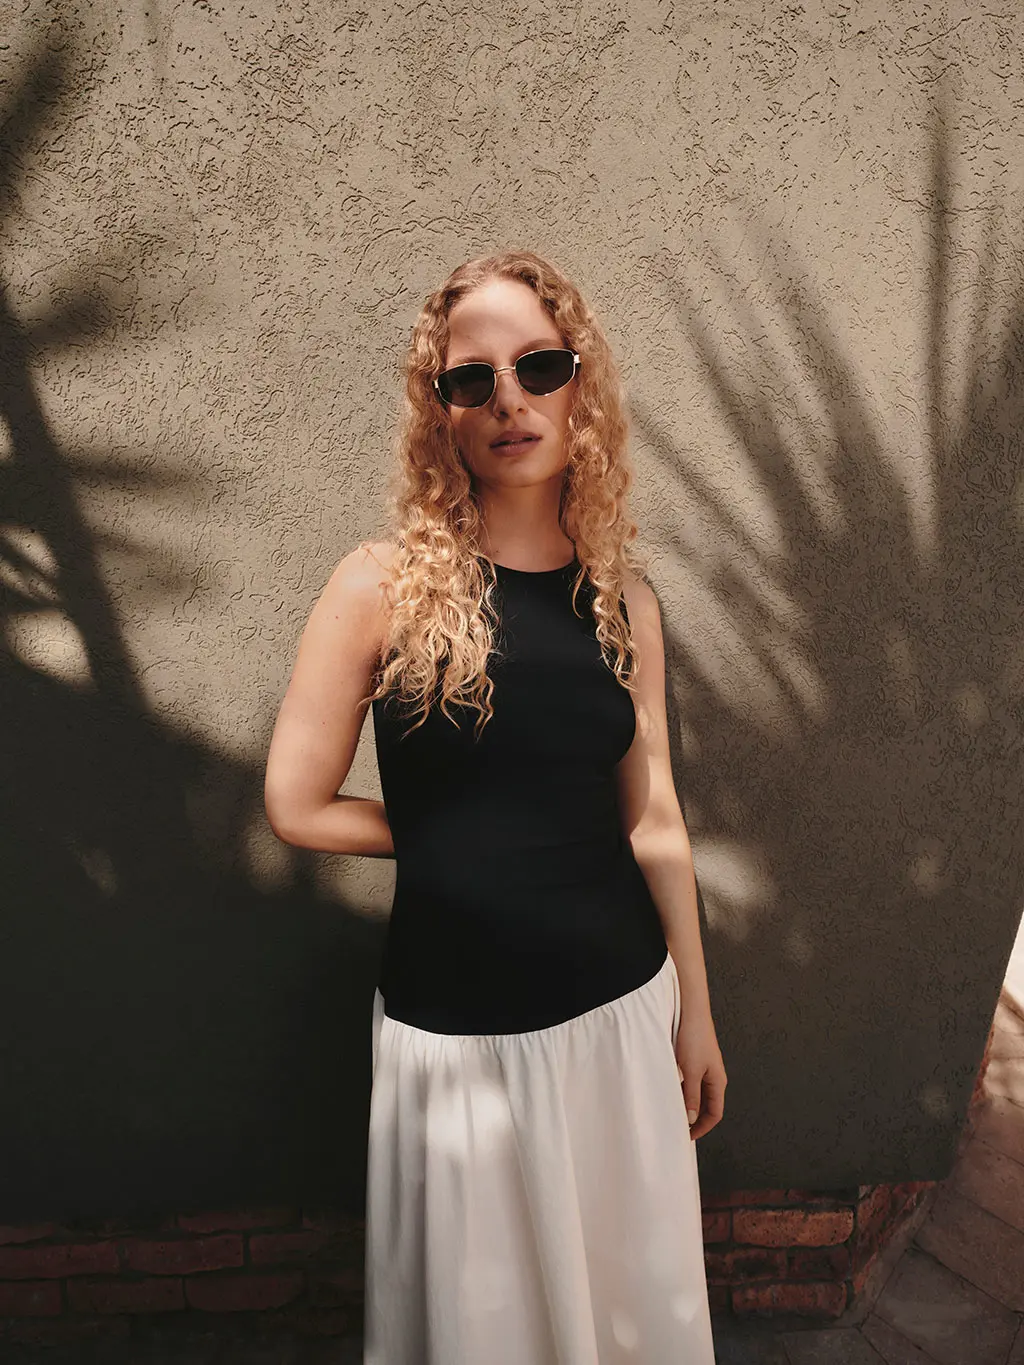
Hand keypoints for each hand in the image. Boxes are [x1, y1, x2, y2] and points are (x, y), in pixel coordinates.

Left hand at [674, 1011, 726, 1140]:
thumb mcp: (691, 1072)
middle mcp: (714, 1077)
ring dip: (687, 1105)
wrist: (691, 1012)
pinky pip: (691, 1083)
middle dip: (695, 1119)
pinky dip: (683, 1091)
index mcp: (718, 1082)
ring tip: (673, 1112)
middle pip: (707, 1106)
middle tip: (679, 1128)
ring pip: (698, 1095)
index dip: (702, 1128)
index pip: (715, 1114)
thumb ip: (691, 1096)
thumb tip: (691, 1118)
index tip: (688, 1136)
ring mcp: (705, 1069)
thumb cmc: (694, 1038)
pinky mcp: (695, 1061)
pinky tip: (671, 1092)